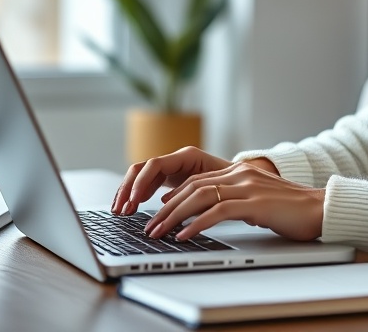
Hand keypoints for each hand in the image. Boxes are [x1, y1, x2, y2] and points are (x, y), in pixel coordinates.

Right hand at [111, 146, 231, 214]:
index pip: (154, 165)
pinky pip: (147, 184)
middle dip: (128, 188)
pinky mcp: (171, 179)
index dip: (141, 183)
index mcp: (187, 156)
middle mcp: (177, 159)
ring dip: (128, 192)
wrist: (246, 182)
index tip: (134, 202)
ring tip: (120, 211)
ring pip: (141, 176)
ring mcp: (172, 168)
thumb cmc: (235, 184)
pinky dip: (137, 195)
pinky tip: (131, 209)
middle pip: (142, 168)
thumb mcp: (218, 189)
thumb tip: (172, 206)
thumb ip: (196, 195)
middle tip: (121, 209)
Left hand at [144, 162, 324, 241]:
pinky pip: (217, 212)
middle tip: (152, 225)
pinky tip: (184, 235)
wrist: (322, 208)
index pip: (199, 179)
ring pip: (200, 197)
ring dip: (174, 215)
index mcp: (242, 170)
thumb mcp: (261, 198)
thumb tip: (215, 212)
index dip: (176, 193)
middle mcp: (241, 174)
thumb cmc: (294, 209)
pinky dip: (196, 224)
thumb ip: (239, 199)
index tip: (160, 208)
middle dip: (167, 207)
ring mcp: (247, 187)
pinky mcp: (255, 203)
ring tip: (160, 231)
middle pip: (193, 187)